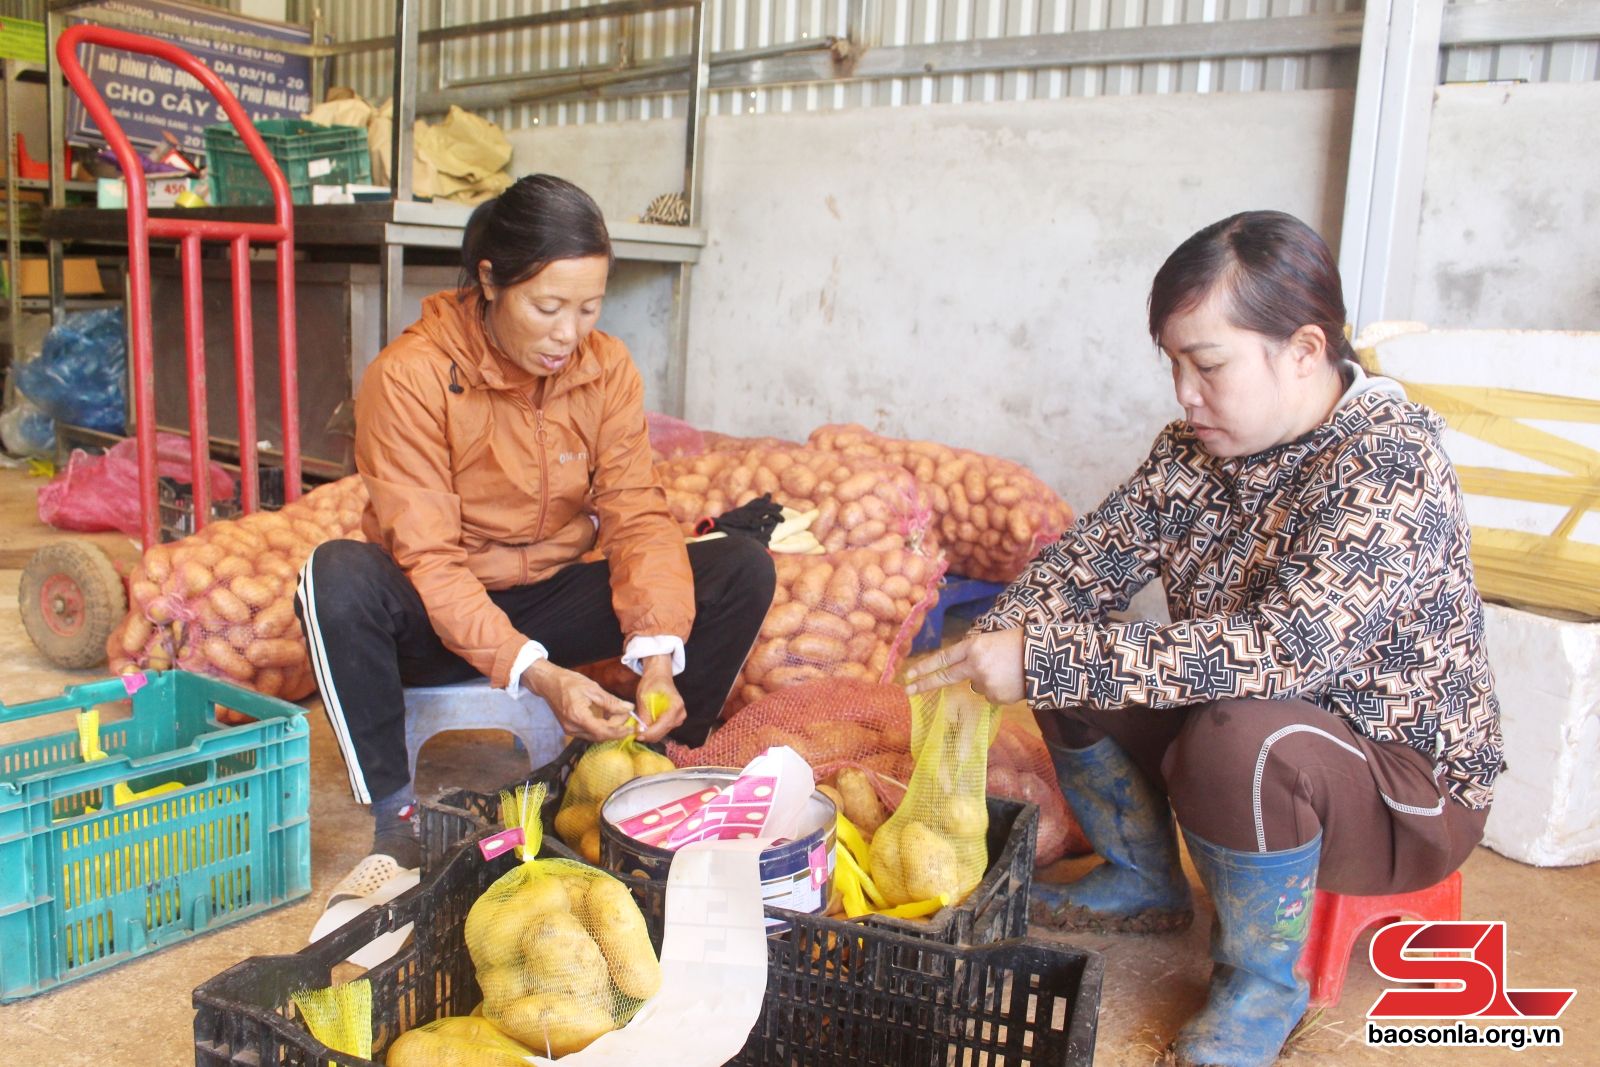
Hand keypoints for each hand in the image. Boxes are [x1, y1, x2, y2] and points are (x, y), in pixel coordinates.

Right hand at [523, 660, 635, 741]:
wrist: (548, 682)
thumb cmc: (569, 682)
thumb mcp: (593, 688)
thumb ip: (611, 701)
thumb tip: (628, 708)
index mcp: (578, 717)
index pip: (603, 731)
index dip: (620, 732)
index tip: (632, 728)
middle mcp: (572, 727)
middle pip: (600, 736)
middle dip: (616, 728)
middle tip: (627, 716)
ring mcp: (569, 730)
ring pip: (594, 736)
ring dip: (609, 728)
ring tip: (618, 715)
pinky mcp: (569, 728)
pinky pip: (588, 733)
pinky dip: (600, 727)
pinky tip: (606, 716)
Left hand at [634, 655, 685, 743]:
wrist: (659, 677)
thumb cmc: (652, 683)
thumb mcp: (644, 697)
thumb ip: (644, 714)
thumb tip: (641, 731)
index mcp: (676, 706)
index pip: (663, 725)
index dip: (649, 733)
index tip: (637, 735)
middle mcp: (680, 714)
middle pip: (663, 732)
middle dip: (648, 734)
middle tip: (634, 732)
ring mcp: (678, 719)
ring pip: (662, 733)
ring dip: (650, 733)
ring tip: (639, 726)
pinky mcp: (674, 721)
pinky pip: (662, 730)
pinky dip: (652, 730)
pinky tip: (645, 724)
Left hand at [901, 628, 1026, 704]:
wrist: (1048, 659)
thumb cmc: (1021, 643)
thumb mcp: (994, 639)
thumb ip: (975, 653)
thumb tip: (965, 671)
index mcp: (974, 646)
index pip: (944, 657)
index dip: (925, 666)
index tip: (909, 673)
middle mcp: (975, 665)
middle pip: (945, 676)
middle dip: (924, 683)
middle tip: (908, 690)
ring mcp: (985, 684)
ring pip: (976, 686)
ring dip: (987, 681)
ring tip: (1008, 671)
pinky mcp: (996, 698)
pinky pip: (991, 695)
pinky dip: (999, 690)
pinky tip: (1013, 681)